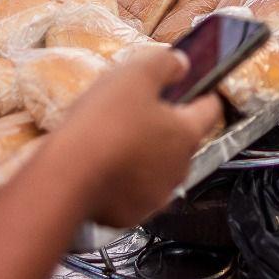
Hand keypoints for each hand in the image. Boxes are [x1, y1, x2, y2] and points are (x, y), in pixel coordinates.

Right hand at [57, 48, 222, 227]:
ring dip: (145, 155)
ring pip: (158, 167)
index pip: (211, 109)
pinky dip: (123, 180)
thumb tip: (182, 64)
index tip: (192, 88)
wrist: (67, 176)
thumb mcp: (134, 75)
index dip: (202, 94)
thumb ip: (165, 63)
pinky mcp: (132, 214)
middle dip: (164, 126)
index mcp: (186, 134)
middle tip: (134, 112)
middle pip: (181, 140)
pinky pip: (133, 190)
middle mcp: (179, 168)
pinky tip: (102, 166)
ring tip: (114, 140)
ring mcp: (157, 195)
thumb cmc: (103, 122)